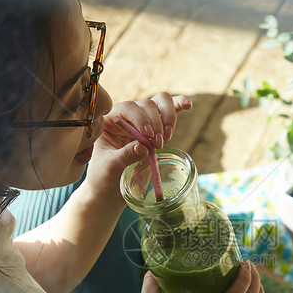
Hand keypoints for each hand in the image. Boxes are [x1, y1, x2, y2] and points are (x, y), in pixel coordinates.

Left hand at [85, 92, 192, 207]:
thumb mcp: (110, 168)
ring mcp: (143, 120)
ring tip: (166, 138)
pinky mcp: (156, 127)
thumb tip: (143, 147)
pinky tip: (188, 105)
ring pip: (160, 103)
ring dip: (168, 117)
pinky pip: (169, 110)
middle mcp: (126, 116)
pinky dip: (178, 105)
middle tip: (157, 145)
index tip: (148, 135)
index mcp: (109, 120)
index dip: (140, 117)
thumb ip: (125, 155)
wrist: (110, 189)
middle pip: (146, 104)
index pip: (127, 108)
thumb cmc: (104, 177)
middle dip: (156, 122)